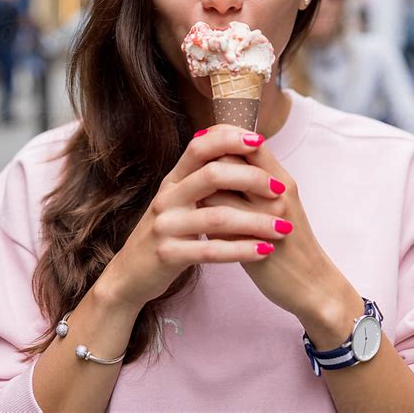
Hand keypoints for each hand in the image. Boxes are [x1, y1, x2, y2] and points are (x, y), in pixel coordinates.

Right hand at [95, 125, 288, 311]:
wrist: (130, 274)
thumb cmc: (167, 232)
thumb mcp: (177, 199)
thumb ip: (201, 178)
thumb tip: (236, 149)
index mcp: (173, 179)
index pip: (200, 147)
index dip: (229, 139)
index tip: (260, 140)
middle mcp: (167, 197)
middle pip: (212, 175)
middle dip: (251, 178)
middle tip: (280, 189)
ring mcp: (166, 226)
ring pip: (217, 216)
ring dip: (255, 221)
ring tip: (283, 227)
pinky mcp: (168, 255)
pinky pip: (211, 251)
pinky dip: (241, 250)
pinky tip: (264, 251)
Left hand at [200, 131, 359, 332]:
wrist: (311, 285)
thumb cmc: (291, 242)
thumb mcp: (279, 203)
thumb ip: (256, 181)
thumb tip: (222, 158)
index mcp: (282, 180)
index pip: (250, 143)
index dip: (224, 136)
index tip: (204, 139)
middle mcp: (276, 194)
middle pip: (230, 159)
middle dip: (205, 159)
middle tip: (189, 163)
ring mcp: (263, 218)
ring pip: (217, 188)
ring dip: (199, 188)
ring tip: (192, 192)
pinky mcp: (249, 243)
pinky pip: (216, 220)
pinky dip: (203, 214)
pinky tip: (198, 218)